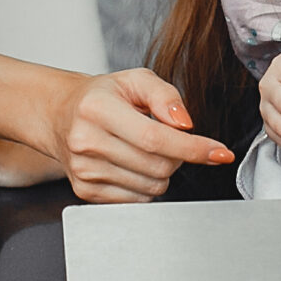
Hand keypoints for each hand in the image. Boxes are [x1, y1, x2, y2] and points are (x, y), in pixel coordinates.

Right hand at [45, 69, 234, 203]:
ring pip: (151, 187)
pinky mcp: (85, 192)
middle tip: (168, 140)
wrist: (60, 116)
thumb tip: (186, 124)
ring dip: (162, 172)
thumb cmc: (103, 97)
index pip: (155, 137)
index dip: (193, 148)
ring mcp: (84, 170)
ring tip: (143, 150)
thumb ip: (165, 96)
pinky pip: (137, 200)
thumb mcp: (135, 80)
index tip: (219, 153)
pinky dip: (146, 185)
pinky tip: (132, 165)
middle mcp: (86, 141)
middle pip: (158, 166)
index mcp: (98, 108)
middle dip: (178, 157)